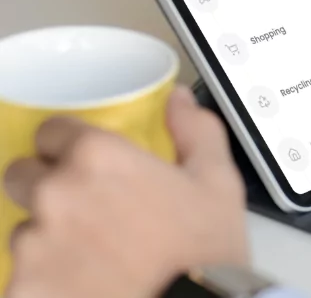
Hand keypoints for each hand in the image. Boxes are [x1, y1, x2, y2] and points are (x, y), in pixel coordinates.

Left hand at [3, 87, 247, 297]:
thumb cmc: (204, 252)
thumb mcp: (218, 181)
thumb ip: (195, 130)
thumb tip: (178, 101)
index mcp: (98, 158)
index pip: (50, 132)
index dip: (68, 145)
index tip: (84, 162)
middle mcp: (56, 195)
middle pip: (21, 176)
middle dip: (47, 189)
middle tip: (87, 213)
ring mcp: (33, 247)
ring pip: (24, 233)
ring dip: (48, 241)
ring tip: (92, 260)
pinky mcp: (23, 291)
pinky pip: (23, 281)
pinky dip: (46, 284)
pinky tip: (84, 288)